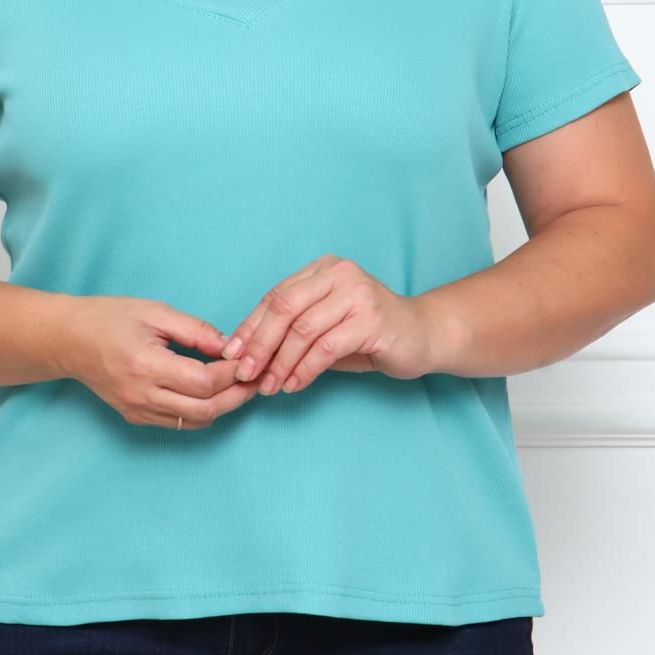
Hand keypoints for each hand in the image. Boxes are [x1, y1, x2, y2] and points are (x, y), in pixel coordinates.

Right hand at [62, 295, 261, 428]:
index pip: (205, 382)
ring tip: (240, 386)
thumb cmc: (109, 318)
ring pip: (195, 421)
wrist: (68, 340)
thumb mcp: (154, 311)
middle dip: (237, 396)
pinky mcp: (136, 417)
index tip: (250, 360)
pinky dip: (202, 411)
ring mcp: (138, 411)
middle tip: (257, 379)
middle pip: (206, 409)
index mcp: (147, 365)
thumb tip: (230, 346)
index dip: (234, 374)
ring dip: (223, 406)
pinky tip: (212, 393)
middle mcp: (142, 395)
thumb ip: (195, 330)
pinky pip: (179, 423)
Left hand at [219, 255, 438, 393]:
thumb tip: (247, 354)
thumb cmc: (369, 332)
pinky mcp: (371, 319)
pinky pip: (326, 348)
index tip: (231, 353)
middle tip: (245, 373)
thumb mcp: (325, 326)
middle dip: (259, 344)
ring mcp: (357, 294)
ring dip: (280, 362)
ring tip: (269, 386)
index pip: (275, 296)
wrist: (423, 335)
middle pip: (284, 308)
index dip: (250, 326)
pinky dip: (305, 369)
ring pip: (303, 330)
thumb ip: (292, 331)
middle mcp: (339, 273)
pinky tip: (294, 385)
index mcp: (322, 269)